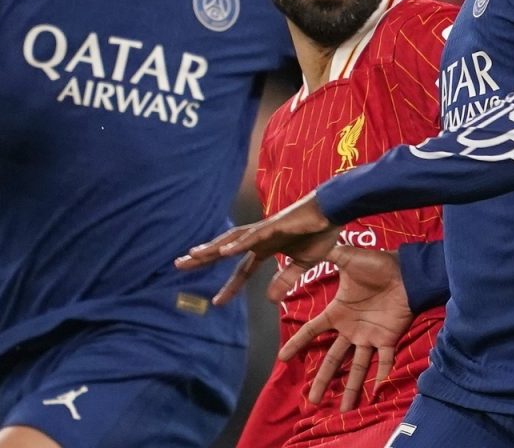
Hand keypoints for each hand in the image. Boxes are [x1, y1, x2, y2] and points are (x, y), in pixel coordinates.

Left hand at [175, 193, 339, 303]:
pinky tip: (224, 251)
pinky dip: (238, 244)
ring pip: (232, 239)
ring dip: (213, 247)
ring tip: (193, 255)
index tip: (216, 302)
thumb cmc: (321, 233)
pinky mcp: (275, 226)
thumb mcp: (303, 264)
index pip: (242, 270)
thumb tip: (269, 299)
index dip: (230, 286)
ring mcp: (265, 230)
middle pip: (226, 249)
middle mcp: (260, 238)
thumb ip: (286, 279)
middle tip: (179, 264)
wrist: (335, 211)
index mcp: (267, 248)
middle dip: (203, 257)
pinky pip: (253, 237)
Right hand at [280, 246, 410, 410]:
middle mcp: (351, 329)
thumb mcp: (346, 257)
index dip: (297, 344)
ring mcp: (369, 336)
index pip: (313, 331)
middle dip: (322, 380)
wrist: (406, 271)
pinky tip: (377, 390)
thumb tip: (298, 246)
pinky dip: (382, 375)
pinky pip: (384, 361)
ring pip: (356, 368)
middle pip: (332, 360)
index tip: (282, 359)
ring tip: (344, 410)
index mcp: (338, 312)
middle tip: (311, 401)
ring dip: (351, 388)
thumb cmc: (376, 264)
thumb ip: (323, 254)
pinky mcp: (388, 339)